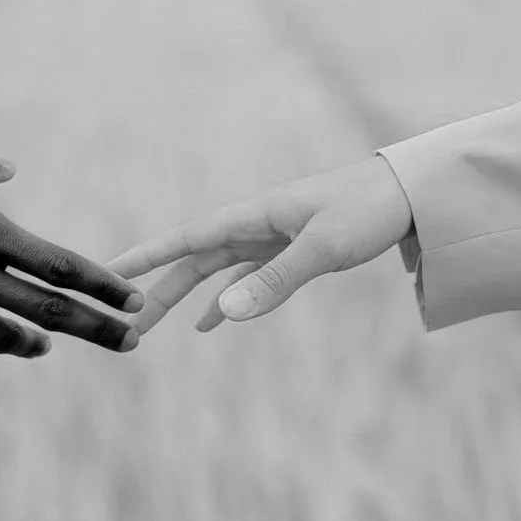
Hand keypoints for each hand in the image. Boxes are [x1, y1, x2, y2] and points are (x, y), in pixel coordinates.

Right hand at [108, 155, 413, 334]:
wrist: (412, 195)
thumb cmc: (368, 211)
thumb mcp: (323, 249)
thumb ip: (274, 281)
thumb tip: (225, 313)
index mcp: (254, 214)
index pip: (186, 237)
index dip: (146, 255)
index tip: (109, 271)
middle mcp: (254, 224)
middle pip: (192, 260)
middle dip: (156, 289)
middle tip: (125, 321)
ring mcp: (271, 238)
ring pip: (213, 271)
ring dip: (182, 297)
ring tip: (150, 326)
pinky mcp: (291, 251)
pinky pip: (245, 278)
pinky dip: (224, 300)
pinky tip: (209, 322)